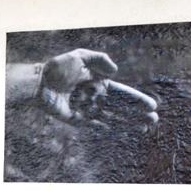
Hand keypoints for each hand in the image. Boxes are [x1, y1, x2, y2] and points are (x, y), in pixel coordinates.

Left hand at [39, 49, 158, 127]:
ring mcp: (87, 110)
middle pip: (120, 108)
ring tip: (143, 128)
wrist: (38, 83)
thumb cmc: (58, 68)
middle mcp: (95, 98)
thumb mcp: (80, 56)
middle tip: (152, 121)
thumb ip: (99, 59)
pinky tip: (123, 133)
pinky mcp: (76, 120)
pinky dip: (109, 130)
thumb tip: (115, 72)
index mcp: (99, 84)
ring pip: (111, 118)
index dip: (137, 100)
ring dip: (127, 124)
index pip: (122, 94)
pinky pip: (95, 126)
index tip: (151, 106)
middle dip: (137, 115)